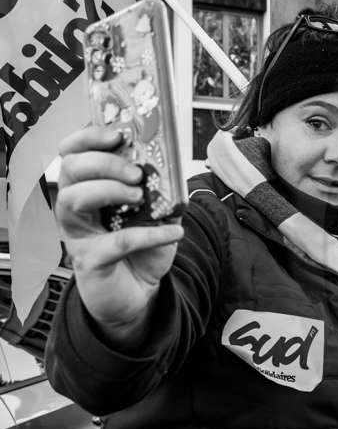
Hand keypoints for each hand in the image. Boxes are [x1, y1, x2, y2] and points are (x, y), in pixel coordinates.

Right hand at [56, 126, 182, 350]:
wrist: (139, 294)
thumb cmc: (140, 250)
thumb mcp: (157, 214)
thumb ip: (162, 191)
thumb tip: (175, 167)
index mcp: (88, 188)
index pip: (73, 153)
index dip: (88, 138)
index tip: (117, 134)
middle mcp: (75, 208)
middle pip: (71, 170)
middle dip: (104, 163)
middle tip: (136, 173)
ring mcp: (78, 235)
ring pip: (74, 200)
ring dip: (110, 190)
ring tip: (140, 197)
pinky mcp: (90, 262)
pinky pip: (114, 243)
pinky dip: (148, 234)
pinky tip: (173, 232)